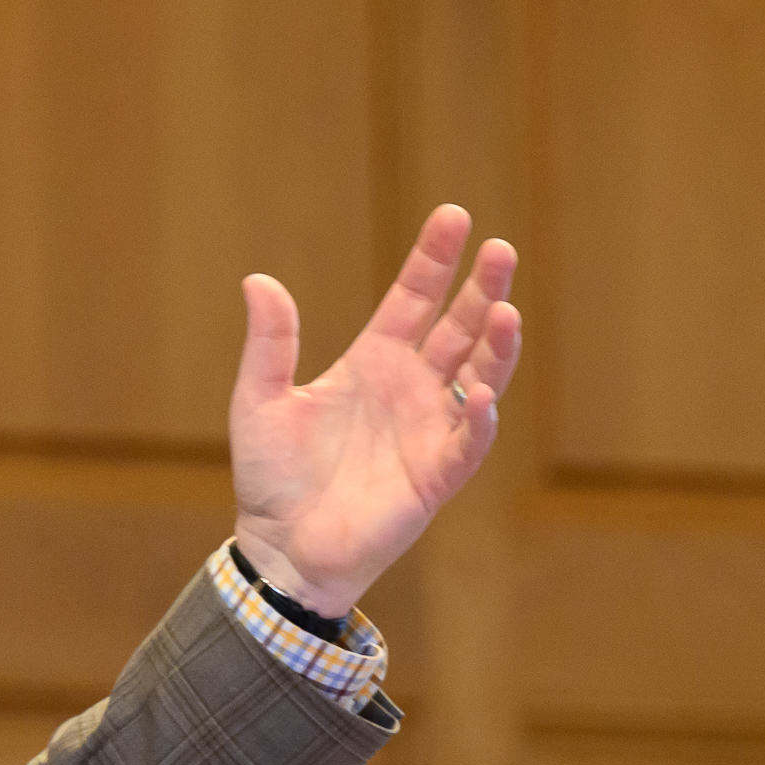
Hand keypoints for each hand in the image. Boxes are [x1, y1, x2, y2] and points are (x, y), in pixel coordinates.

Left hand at [227, 204, 521, 619]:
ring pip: (478, 377)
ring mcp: (429, 429)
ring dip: (496, 347)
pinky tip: (480, 396)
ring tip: (506, 310)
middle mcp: (411, 388)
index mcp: (373, 362)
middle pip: (459, 327)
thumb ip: (269, 344)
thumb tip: (258, 280)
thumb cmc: (271, 476)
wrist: (280, 547)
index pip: (414, 299)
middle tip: (500, 249)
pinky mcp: (435, 476)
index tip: (454, 216)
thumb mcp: (260, 401)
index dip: (434, 260)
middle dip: (482, 288)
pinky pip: (467, 443)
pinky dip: (478, 420)